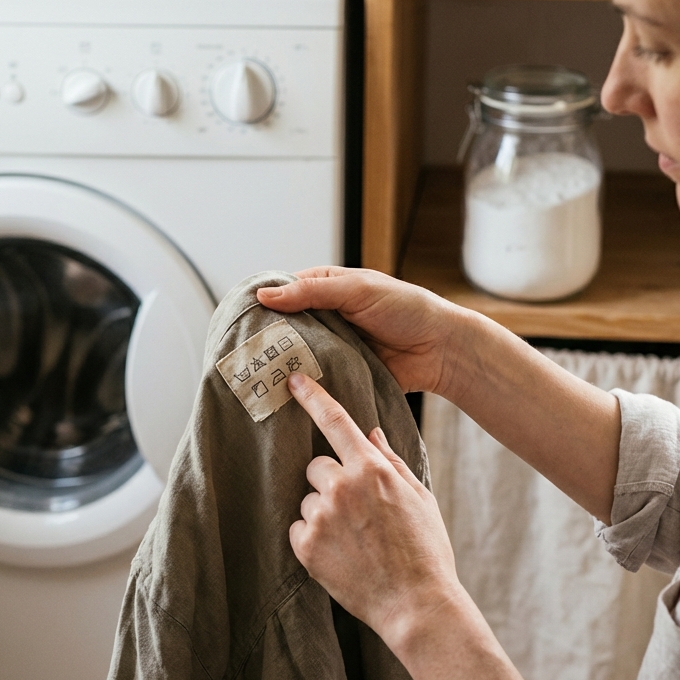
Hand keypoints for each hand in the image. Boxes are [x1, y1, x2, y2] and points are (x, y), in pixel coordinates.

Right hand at [257, 267, 455, 393]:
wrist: (440, 349)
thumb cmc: (406, 309)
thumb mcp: (357, 290)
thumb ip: (312, 291)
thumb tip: (265, 294)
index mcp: (327, 288)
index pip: (284, 292)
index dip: (263, 304)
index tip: (238, 318)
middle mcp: (326, 317)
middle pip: (286, 327)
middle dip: (268, 338)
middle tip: (242, 352)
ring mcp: (333, 346)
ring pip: (298, 354)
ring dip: (284, 363)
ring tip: (255, 375)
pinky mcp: (342, 373)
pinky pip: (317, 378)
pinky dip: (303, 384)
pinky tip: (283, 391)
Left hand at [286, 372, 463, 642]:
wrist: (415, 604)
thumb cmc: (425, 550)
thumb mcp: (420, 497)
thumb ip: (391, 460)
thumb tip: (370, 431)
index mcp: (372, 469)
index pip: (335, 421)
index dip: (312, 396)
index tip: (293, 378)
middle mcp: (342, 486)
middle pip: (316, 465)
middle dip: (331, 481)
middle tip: (357, 511)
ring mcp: (321, 517)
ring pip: (308, 498)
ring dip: (323, 512)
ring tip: (354, 539)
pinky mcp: (305, 546)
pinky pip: (299, 528)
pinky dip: (314, 538)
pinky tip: (341, 555)